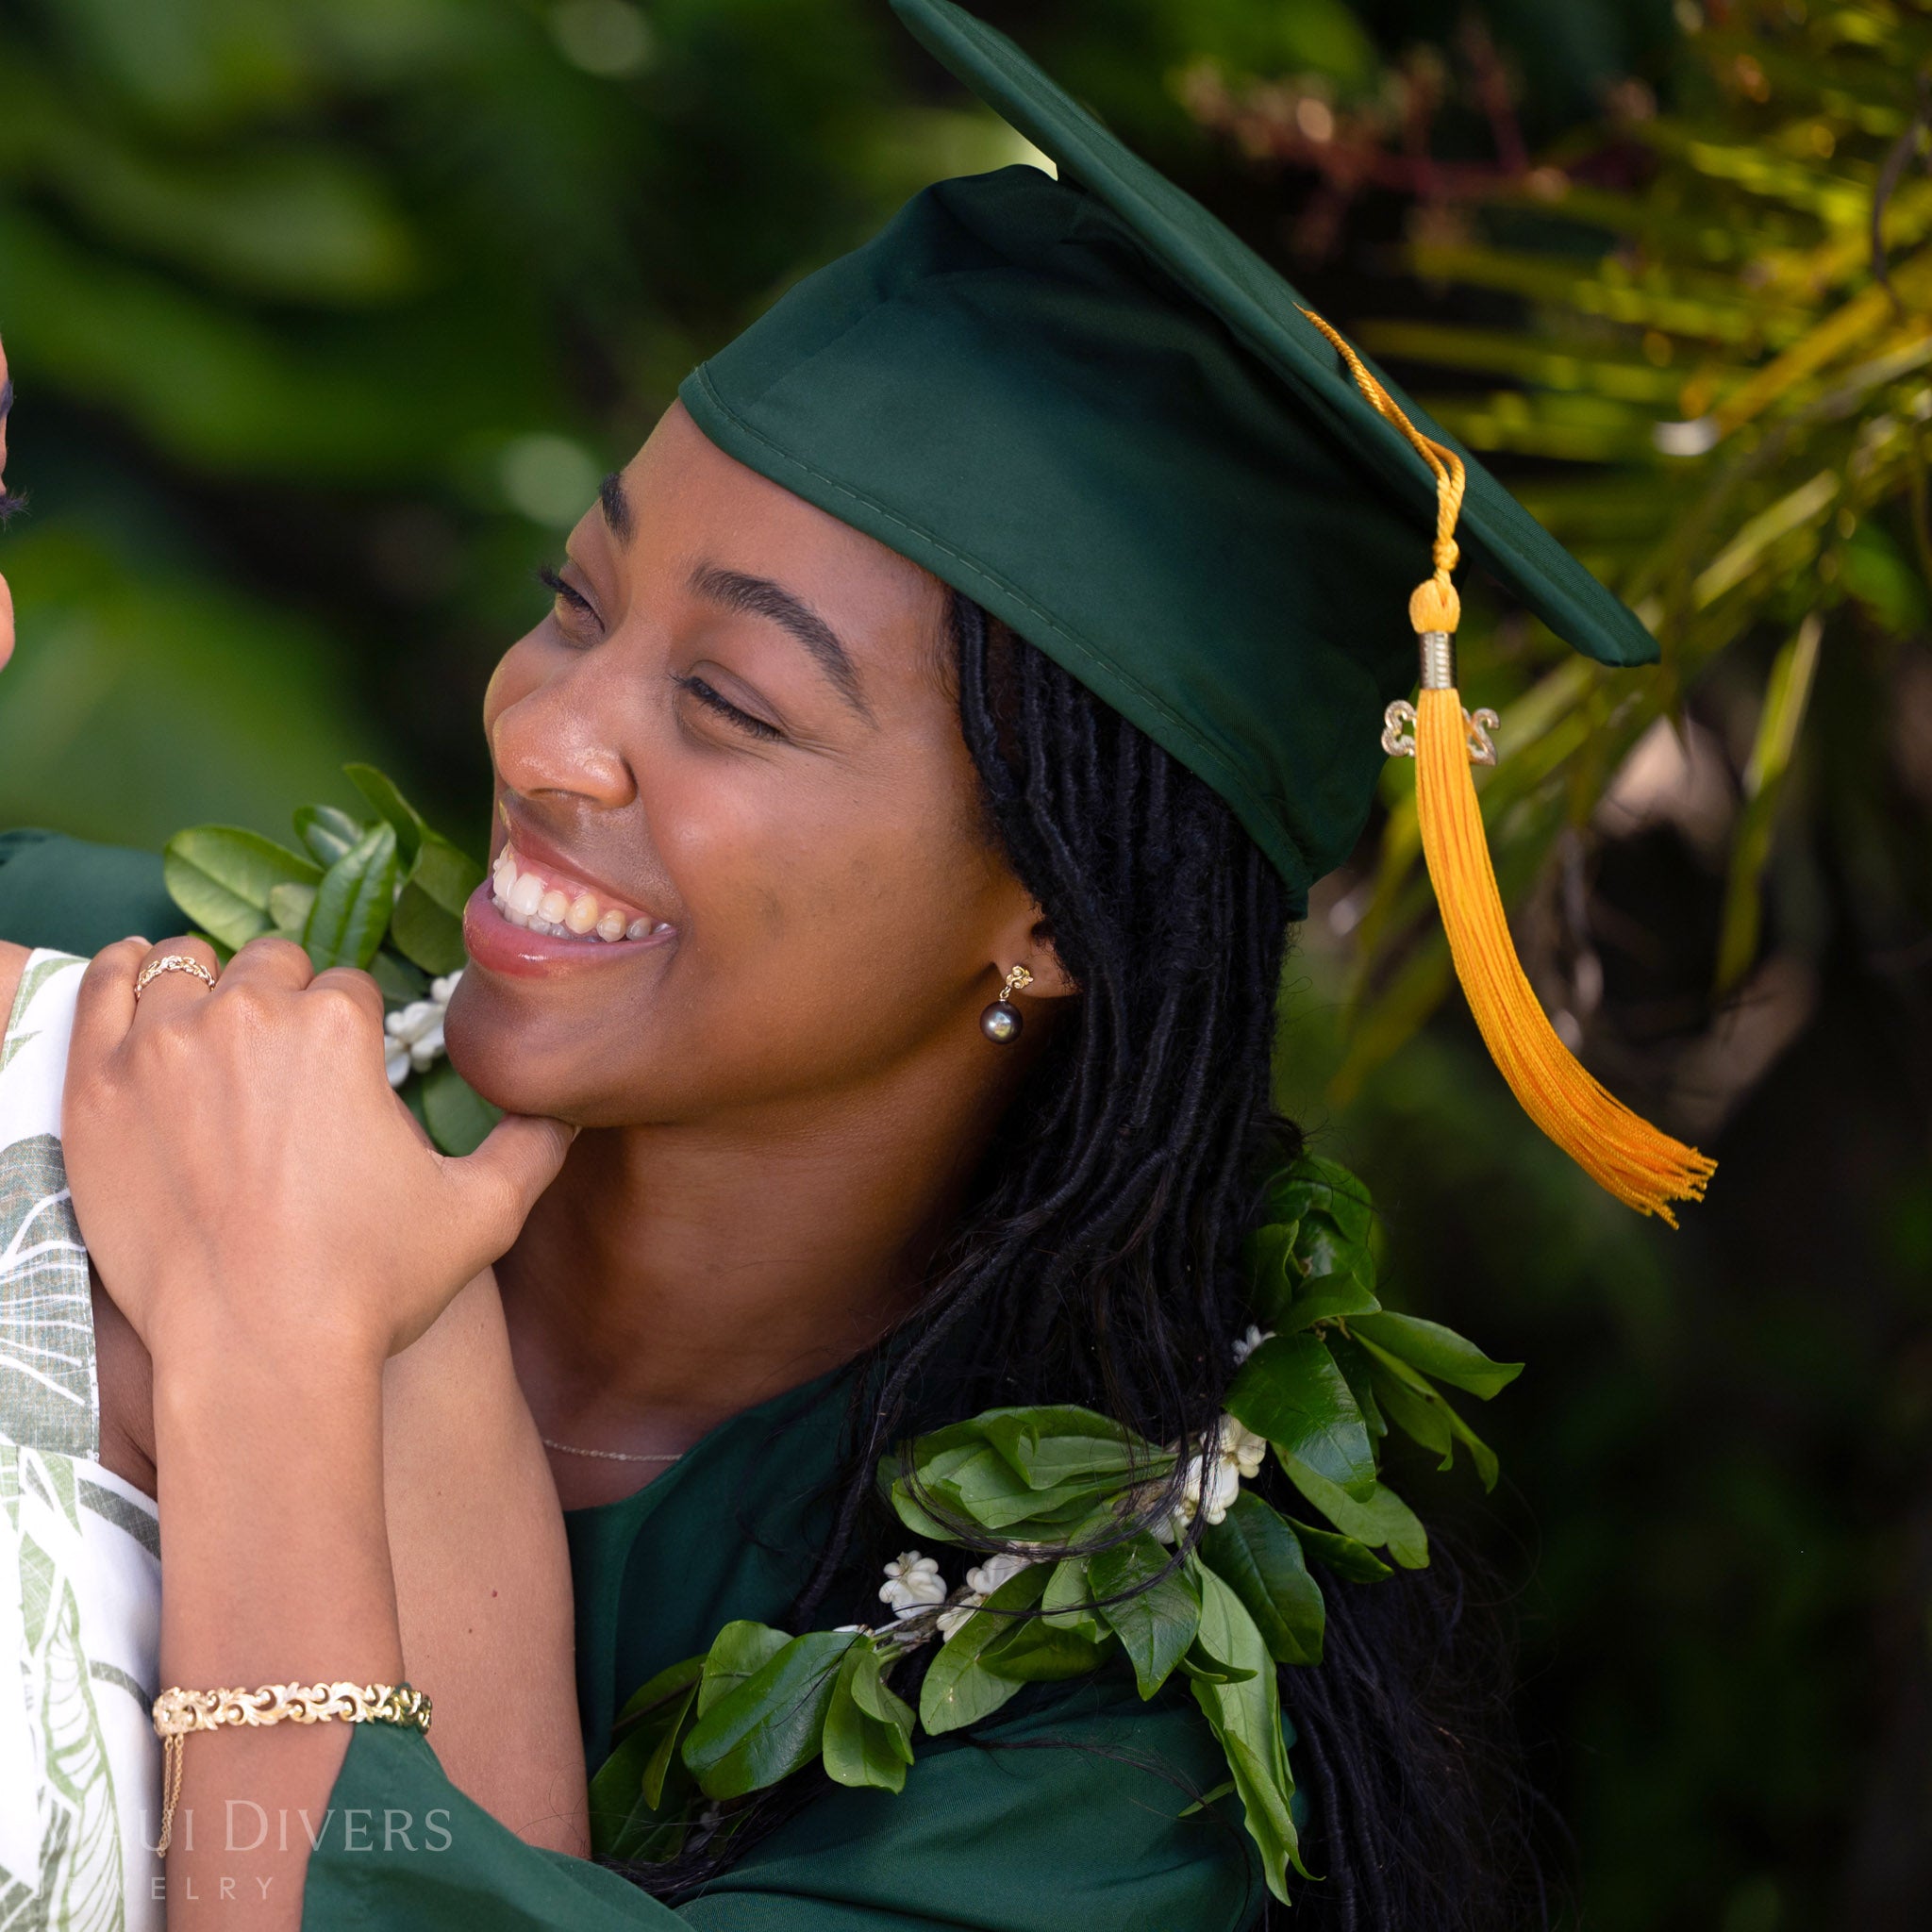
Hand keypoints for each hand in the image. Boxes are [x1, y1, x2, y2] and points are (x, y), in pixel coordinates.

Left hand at [62, 934, 574, 1369]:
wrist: (256, 1354)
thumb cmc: (372, 1286)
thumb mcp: (482, 1215)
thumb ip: (532, 1149)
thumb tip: (566, 1114)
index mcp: (338, 1027)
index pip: (346, 987)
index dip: (353, 1032)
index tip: (344, 1079)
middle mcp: (248, 1015)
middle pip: (270, 966)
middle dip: (283, 1002)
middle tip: (282, 1072)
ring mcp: (160, 1047)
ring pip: (186, 968)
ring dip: (207, 989)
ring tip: (212, 1036)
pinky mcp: (95, 1086)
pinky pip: (102, 990)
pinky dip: (122, 978)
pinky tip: (137, 981)